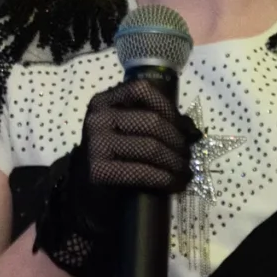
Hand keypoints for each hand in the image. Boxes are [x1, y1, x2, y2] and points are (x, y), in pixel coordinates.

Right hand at [82, 78, 194, 195]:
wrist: (84, 185)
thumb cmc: (112, 153)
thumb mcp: (126, 128)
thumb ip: (154, 120)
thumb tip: (193, 131)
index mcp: (103, 101)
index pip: (142, 90)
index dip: (168, 107)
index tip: (182, 127)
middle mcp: (97, 118)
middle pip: (151, 122)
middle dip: (177, 141)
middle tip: (187, 156)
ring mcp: (96, 144)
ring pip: (150, 147)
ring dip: (175, 162)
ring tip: (185, 171)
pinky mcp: (99, 170)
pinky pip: (142, 172)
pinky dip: (164, 179)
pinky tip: (174, 184)